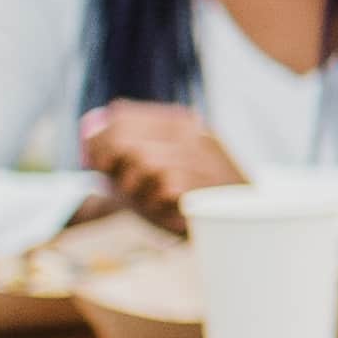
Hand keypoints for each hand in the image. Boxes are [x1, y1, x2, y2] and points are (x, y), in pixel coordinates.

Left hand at [78, 103, 238, 225]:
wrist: (248, 222)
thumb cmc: (195, 195)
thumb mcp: (167, 164)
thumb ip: (136, 147)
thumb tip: (89, 134)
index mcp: (180, 122)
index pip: (122, 114)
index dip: (98, 137)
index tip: (95, 161)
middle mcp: (191, 133)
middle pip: (124, 136)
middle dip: (106, 159)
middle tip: (107, 179)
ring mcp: (200, 157)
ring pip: (140, 161)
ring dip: (133, 187)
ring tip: (147, 200)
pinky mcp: (205, 182)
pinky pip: (161, 188)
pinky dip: (156, 203)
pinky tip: (167, 210)